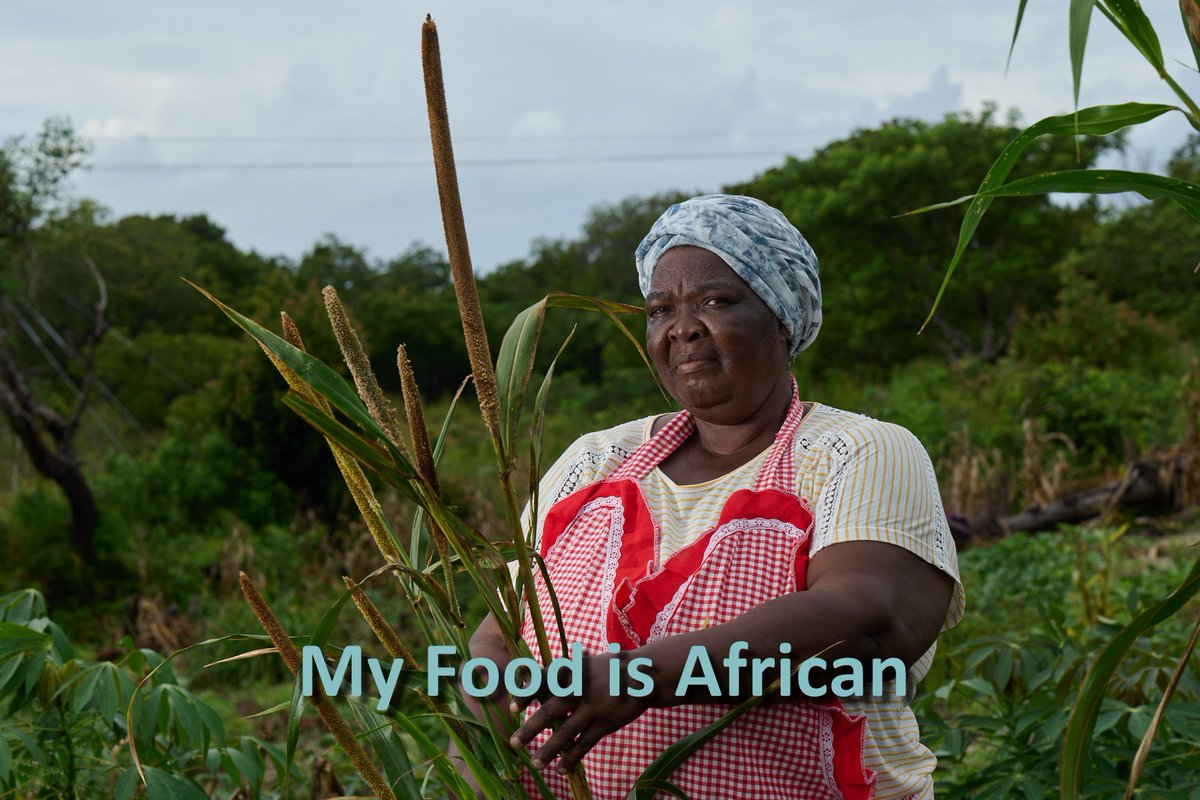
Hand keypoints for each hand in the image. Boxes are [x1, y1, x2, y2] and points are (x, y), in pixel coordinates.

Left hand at [508, 650, 650, 773]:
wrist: (645, 676)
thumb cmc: (606, 670)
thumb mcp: (584, 664)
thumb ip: (561, 674)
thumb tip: (529, 682)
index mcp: (573, 671)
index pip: (544, 681)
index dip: (526, 694)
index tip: (511, 709)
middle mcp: (582, 689)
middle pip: (552, 710)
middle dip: (531, 728)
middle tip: (514, 743)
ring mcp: (595, 707)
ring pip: (567, 732)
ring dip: (549, 750)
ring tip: (535, 764)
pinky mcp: (607, 724)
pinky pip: (585, 743)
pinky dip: (572, 757)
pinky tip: (560, 769)